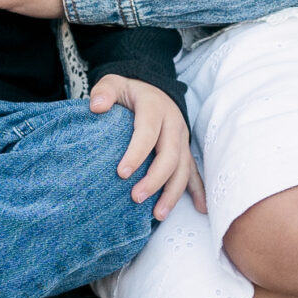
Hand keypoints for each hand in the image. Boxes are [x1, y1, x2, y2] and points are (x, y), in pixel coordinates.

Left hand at [91, 74, 203, 219]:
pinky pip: (193, 172)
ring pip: (183, 168)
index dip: (136, 153)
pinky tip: (201, 208)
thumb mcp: (114, 83)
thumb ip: (104, 92)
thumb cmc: (130, 91)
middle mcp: (173, 124)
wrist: (154, 88)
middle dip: (155, 179)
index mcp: (154, 107)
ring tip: (158, 214)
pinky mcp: (185, 150)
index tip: (121, 173)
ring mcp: (181, 139)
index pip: (147, 132)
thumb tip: (96, 107)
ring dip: (172, 193)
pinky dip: (198, 191)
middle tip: (136, 198)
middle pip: (170, 155)